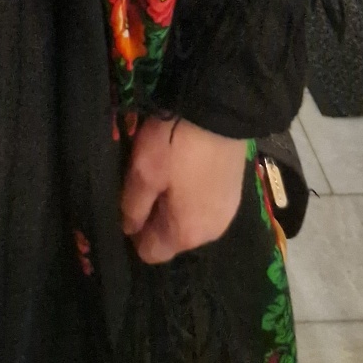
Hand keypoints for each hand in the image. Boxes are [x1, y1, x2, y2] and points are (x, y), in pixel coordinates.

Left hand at [120, 116, 247, 263]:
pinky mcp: (234, 193)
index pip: (151, 252)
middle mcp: (210, 233)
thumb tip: (129, 230)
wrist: (221, 110)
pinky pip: (204, 205)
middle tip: (145, 182)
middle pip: (172, 238)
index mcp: (186, 234)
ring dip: (174, 204)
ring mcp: (226, 213)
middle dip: (155, 217)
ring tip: (165, 171)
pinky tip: (186, 167)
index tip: (127, 205)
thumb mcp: (143, 172)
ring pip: (189, 220)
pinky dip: (192, 193)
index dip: (134, 233)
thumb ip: (133, 207)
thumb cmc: (175, 144)